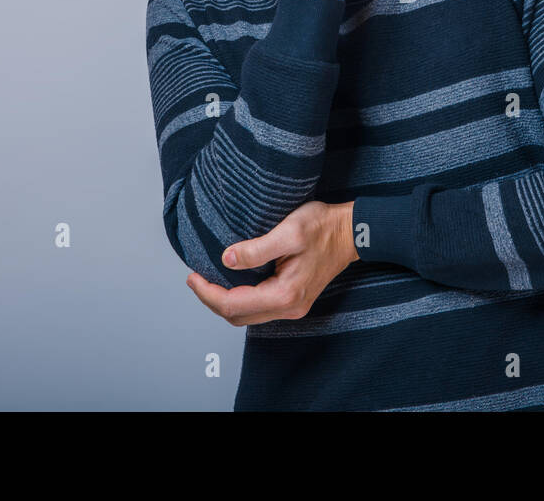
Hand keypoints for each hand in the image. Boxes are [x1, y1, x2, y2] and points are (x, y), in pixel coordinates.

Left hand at [186, 201, 357, 325]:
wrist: (351, 231)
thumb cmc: (324, 227)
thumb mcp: (290, 231)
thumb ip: (256, 249)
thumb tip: (226, 260)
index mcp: (285, 294)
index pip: (233, 305)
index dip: (207, 293)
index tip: (192, 276)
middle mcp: (289, 307)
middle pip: (237, 316)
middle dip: (211, 300)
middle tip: (195, 278)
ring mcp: (292, 306)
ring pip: (247, 315)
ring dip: (224, 301)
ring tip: (208, 280)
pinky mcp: (293, 299)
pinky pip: (258, 307)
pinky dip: (239, 299)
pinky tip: (232, 281)